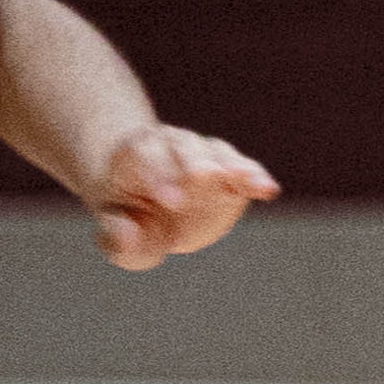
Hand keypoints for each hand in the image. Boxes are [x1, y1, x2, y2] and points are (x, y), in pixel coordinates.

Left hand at [90, 123, 279, 268]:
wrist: (151, 203)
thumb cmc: (130, 218)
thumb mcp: (116, 231)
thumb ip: (117, 237)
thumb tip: (129, 236)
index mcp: (133, 156)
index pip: (142, 156)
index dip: (157, 174)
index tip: (171, 201)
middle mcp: (169, 146)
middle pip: (182, 147)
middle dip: (194, 163)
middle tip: (205, 177)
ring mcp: (203, 157)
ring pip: (216, 153)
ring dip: (231, 166)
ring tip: (246, 180)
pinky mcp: (231, 173)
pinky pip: (245, 169)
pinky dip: (256, 177)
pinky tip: (268, 189)